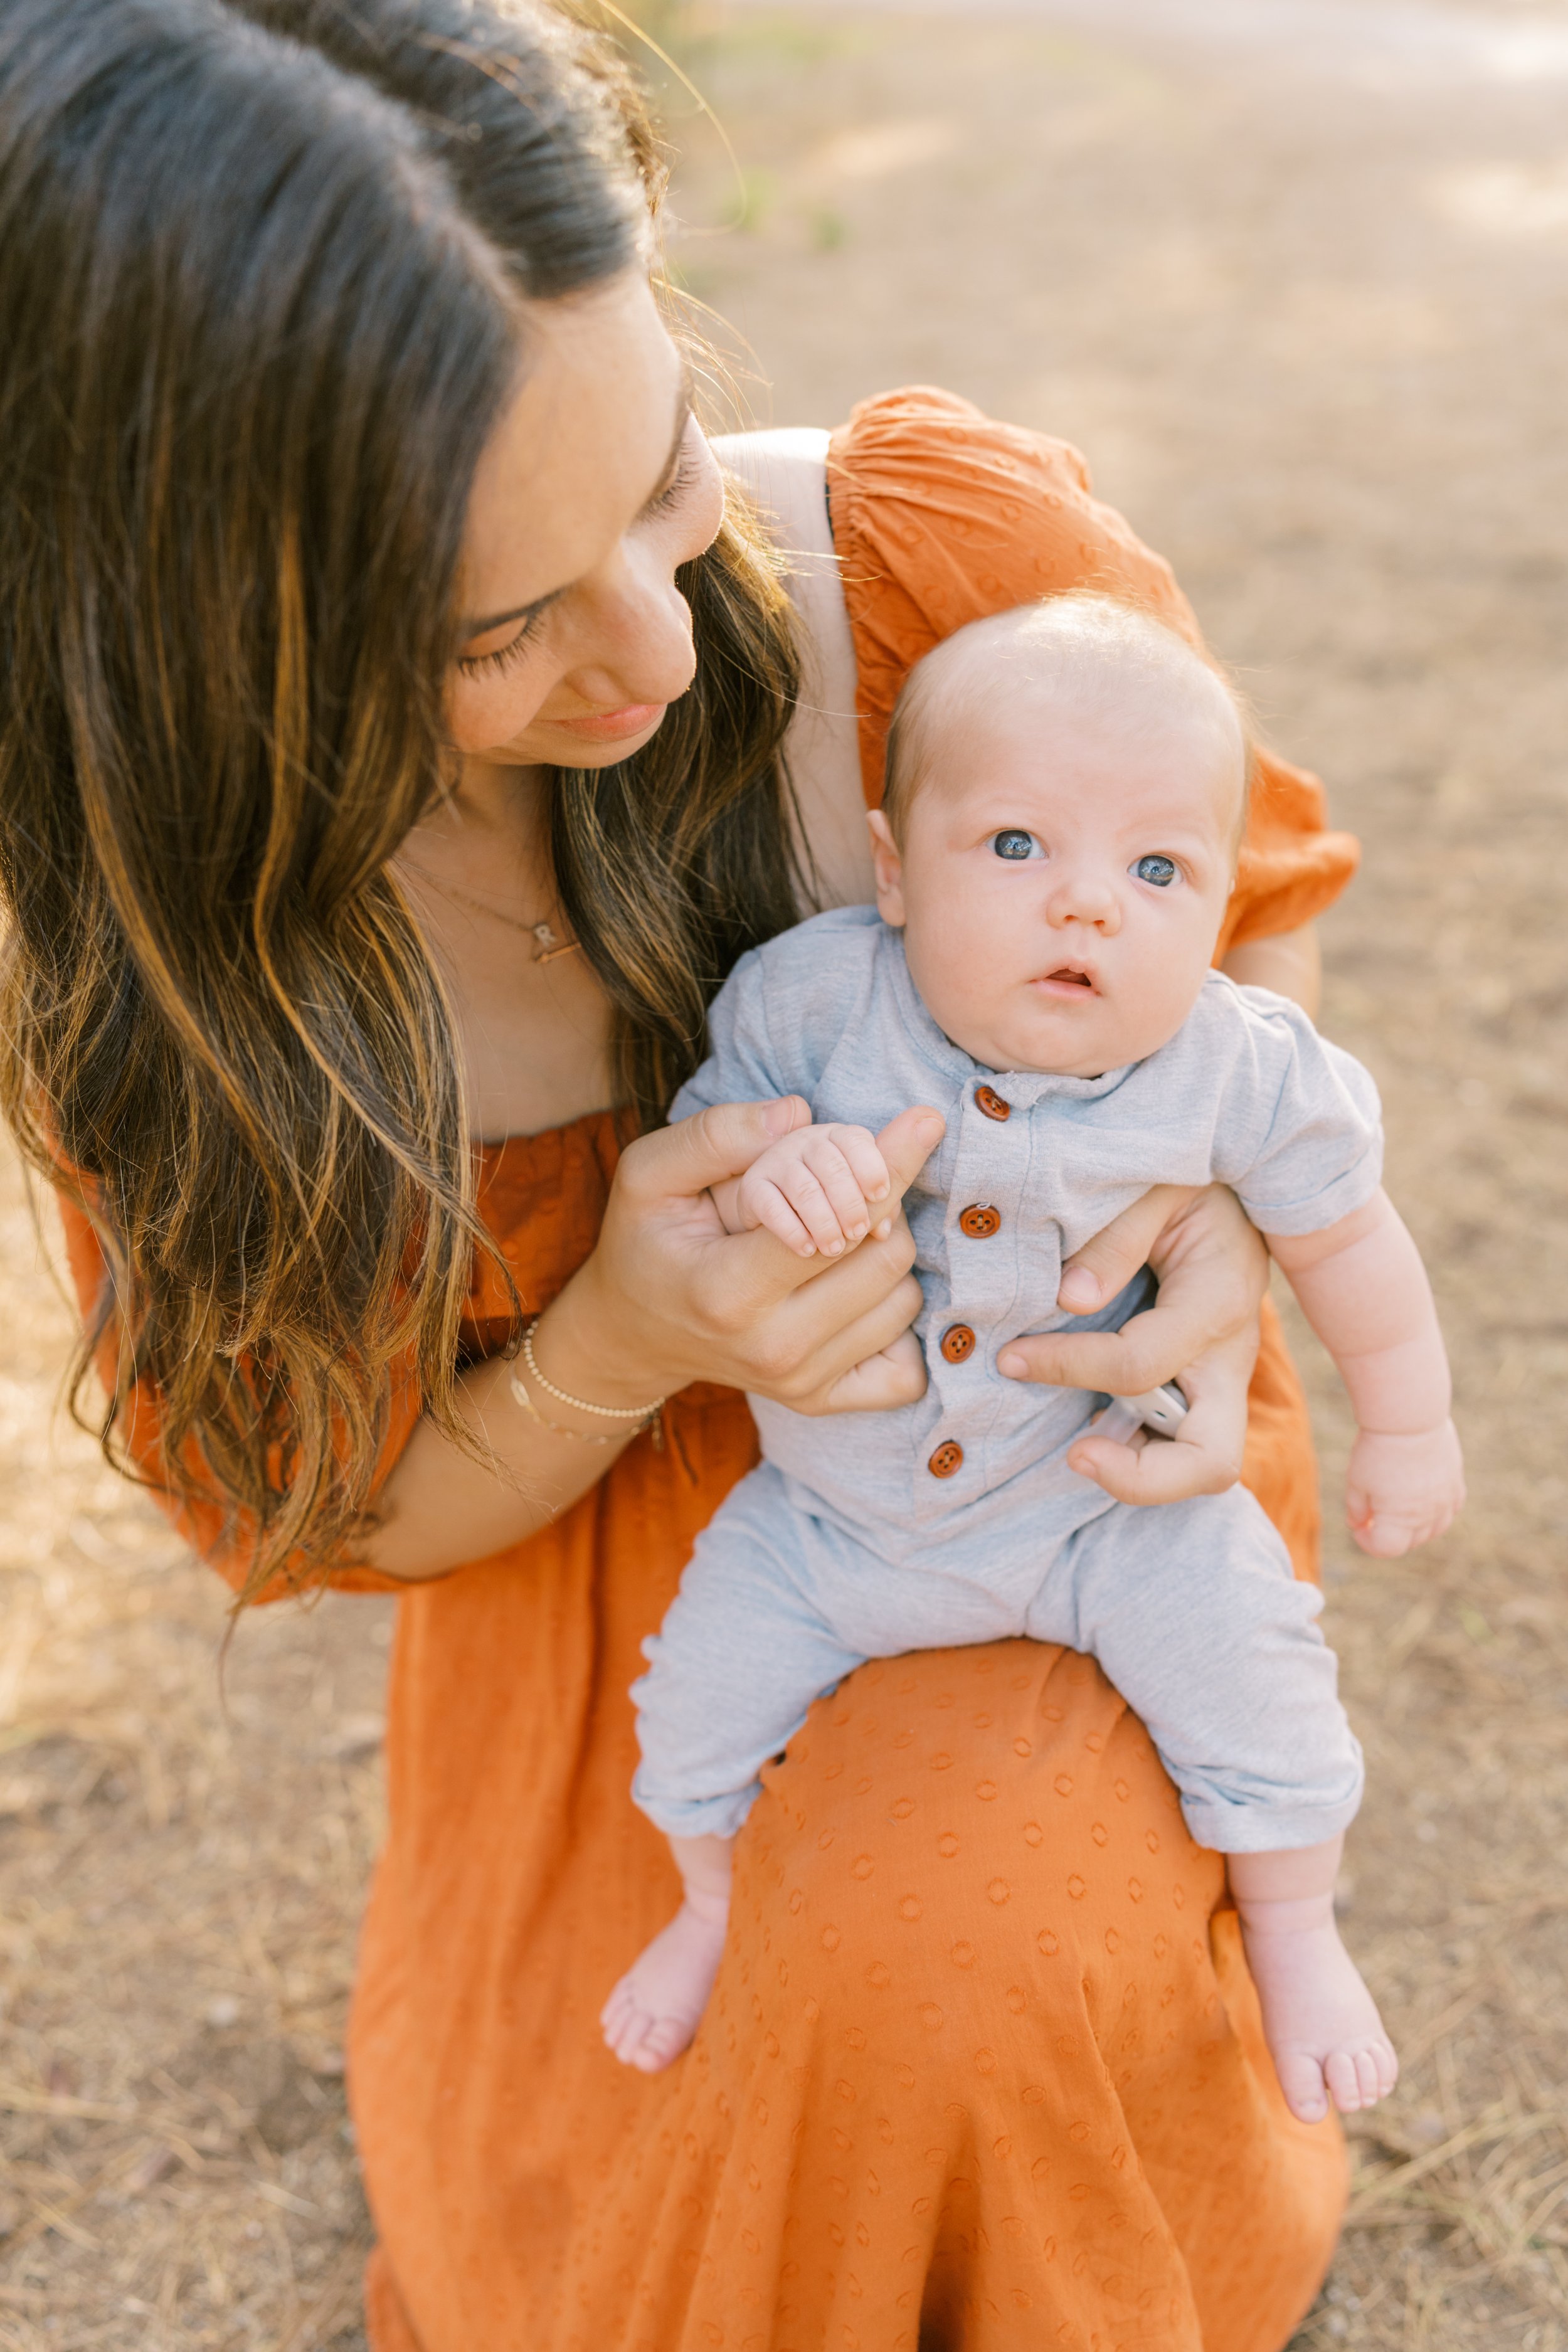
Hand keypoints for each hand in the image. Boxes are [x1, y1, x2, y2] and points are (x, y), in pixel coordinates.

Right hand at [553, 1096, 945, 1416]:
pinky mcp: (820, 1402)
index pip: (839, 1225)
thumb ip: (717, 1136)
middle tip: (840, 1189)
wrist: (631, 1335)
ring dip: (884, 1256)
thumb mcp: (649, 1173)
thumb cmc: (645, 1241)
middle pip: (885, 1257)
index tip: (926, 1121)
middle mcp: (773, 1348)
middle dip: (877, 1206)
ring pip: (903, 1301)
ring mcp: (800, 1383)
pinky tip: (858, 1293)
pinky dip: (896, 1322)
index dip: (889, 1166)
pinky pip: (906, 1368)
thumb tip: (798, 1113)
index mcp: (729, 1291)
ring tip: (835, 1239)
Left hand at [997, 1184, 1267, 1505]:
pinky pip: (1178, 1441)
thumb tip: (1070, 1299)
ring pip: (1200, 1464)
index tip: (1012, 1358)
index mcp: (1218, 1299)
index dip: (1069, 1368)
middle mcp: (1231, 1353)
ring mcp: (1222, 1377)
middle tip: (1075, 1455)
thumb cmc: (1191, 1176)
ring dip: (1137, 1468)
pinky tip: (1087, 1423)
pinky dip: (1136, 1447)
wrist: (1237, 1183)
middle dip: (1141, 1477)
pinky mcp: (1204, 1383)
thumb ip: (1116, 1239)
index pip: (1140, 1364)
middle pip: (1212, 1461)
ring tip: (1077, 1444)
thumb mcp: (1156, 1185)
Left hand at [1346, 1421, 1464, 1556]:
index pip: (1386, 1549)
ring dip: (1414, 1528)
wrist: (1410, 1417)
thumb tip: (1357, 1525)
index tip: (1359, 1527)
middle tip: (1373, 1515)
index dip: (1368, 1542)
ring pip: (1434, 1530)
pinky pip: (1451, 1510)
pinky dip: (1437, 1512)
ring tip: (1397, 1507)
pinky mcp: (1455, 1483)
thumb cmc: (1378, 1449)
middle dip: (1389, 1535)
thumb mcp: (1357, 1481)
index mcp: (1399, 1520)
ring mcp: (1445, 1500)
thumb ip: (1356, 1509)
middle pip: (1410, 1542)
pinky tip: (1422, 1498)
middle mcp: (1427, 1515)